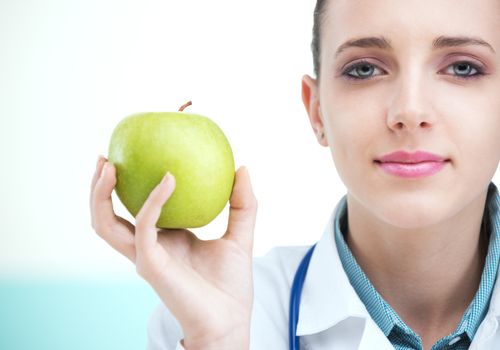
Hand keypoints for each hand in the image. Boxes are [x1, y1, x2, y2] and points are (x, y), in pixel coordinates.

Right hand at [90, 156, 256, 348]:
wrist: (230, 320)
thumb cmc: (231, 285)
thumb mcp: (240, 235)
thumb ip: (241, 203)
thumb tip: (242, 167)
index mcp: (163, 241)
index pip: (132, 212)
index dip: (124, 188)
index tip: (129, 157)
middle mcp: (147, 248)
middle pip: (106, 217)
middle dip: (97, 189)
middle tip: (104, 158)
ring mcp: (145, 257)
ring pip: (106, 225)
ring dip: (101, 195)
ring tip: (110, 166)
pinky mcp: (151, 265)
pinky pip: (143, 227)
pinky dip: (152, 202)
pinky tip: (169, 180)